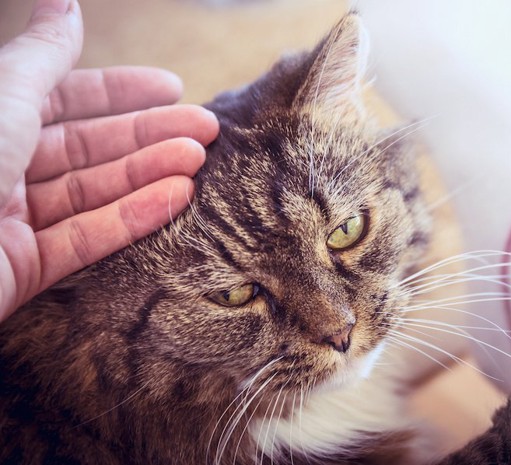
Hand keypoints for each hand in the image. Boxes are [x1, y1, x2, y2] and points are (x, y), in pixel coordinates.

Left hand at [0, 0, 219, 320]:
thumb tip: (65, 1)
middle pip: (86, 147)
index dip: (118, 90)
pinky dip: (132, 218)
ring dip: (149, 174)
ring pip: (91, 192)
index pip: (61, 99)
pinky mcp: (23, 268)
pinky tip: (175, 198)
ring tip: (198, 159)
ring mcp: (9, 220)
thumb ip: (42, 56)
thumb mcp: (2, 102)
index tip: (172, 87)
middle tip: (205, 128)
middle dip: (148, 135)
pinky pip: (85, 238)